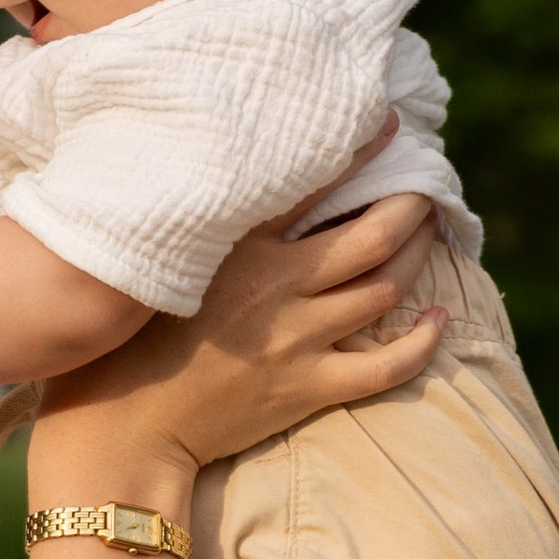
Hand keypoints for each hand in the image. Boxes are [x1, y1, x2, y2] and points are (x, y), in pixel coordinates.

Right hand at [35, 151, 443, 496]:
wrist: (121, 430)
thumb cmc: (120, 347)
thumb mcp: (150, 268)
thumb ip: (192, 231)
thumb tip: (219, 194)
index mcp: (235, 247)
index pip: (310, 182)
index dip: (360, 151)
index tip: (388, 127)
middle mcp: (276, 285)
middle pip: (373, 234)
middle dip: (409, 206)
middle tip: (422, 191)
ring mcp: (297, 339)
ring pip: (386, 286)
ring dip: (418, 257)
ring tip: (427, 238)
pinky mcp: (307, 388)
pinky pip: (387, 366)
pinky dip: (422, 342)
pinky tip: (438, 320)